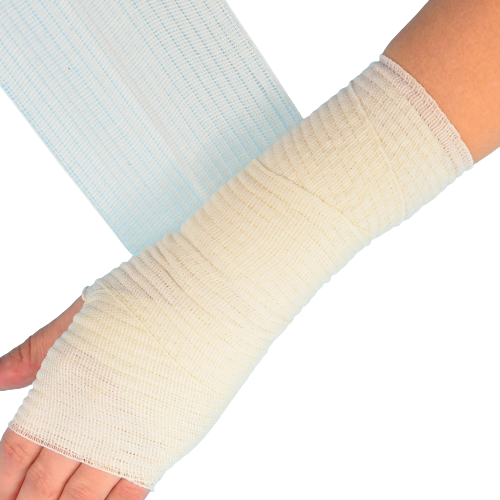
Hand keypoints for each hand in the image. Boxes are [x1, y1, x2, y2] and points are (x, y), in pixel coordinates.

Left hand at [0, 296, 149, 498]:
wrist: (206, 301)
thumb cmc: (145, 299)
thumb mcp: (82, 314)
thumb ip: (36, 351)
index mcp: (62, 387)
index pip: (16, 450)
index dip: (3, 481)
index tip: (1, 495)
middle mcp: (89, 420)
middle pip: (43, 484)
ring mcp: (128, 437)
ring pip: (83, 498)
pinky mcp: (164, 443)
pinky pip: (130, 492)